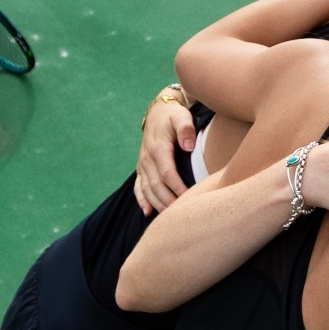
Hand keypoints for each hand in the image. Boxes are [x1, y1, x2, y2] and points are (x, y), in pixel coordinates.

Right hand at [135, 96, 196, 213]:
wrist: (159, 111)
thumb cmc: (174, 115)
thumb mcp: (181, 116)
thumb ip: (185, 128)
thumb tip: (188, 146)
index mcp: (158, 148)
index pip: (167, 173)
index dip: (178, 188)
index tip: (190, 199)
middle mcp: (147, 158)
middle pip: (157, 185)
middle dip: (169, 201)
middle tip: (182, 215)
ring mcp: (142, 164)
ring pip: (148, 189)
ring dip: (158, 204)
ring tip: (170, 218)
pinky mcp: (141, 167)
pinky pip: (139, 186)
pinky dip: (142, 200)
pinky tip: (147, 212)